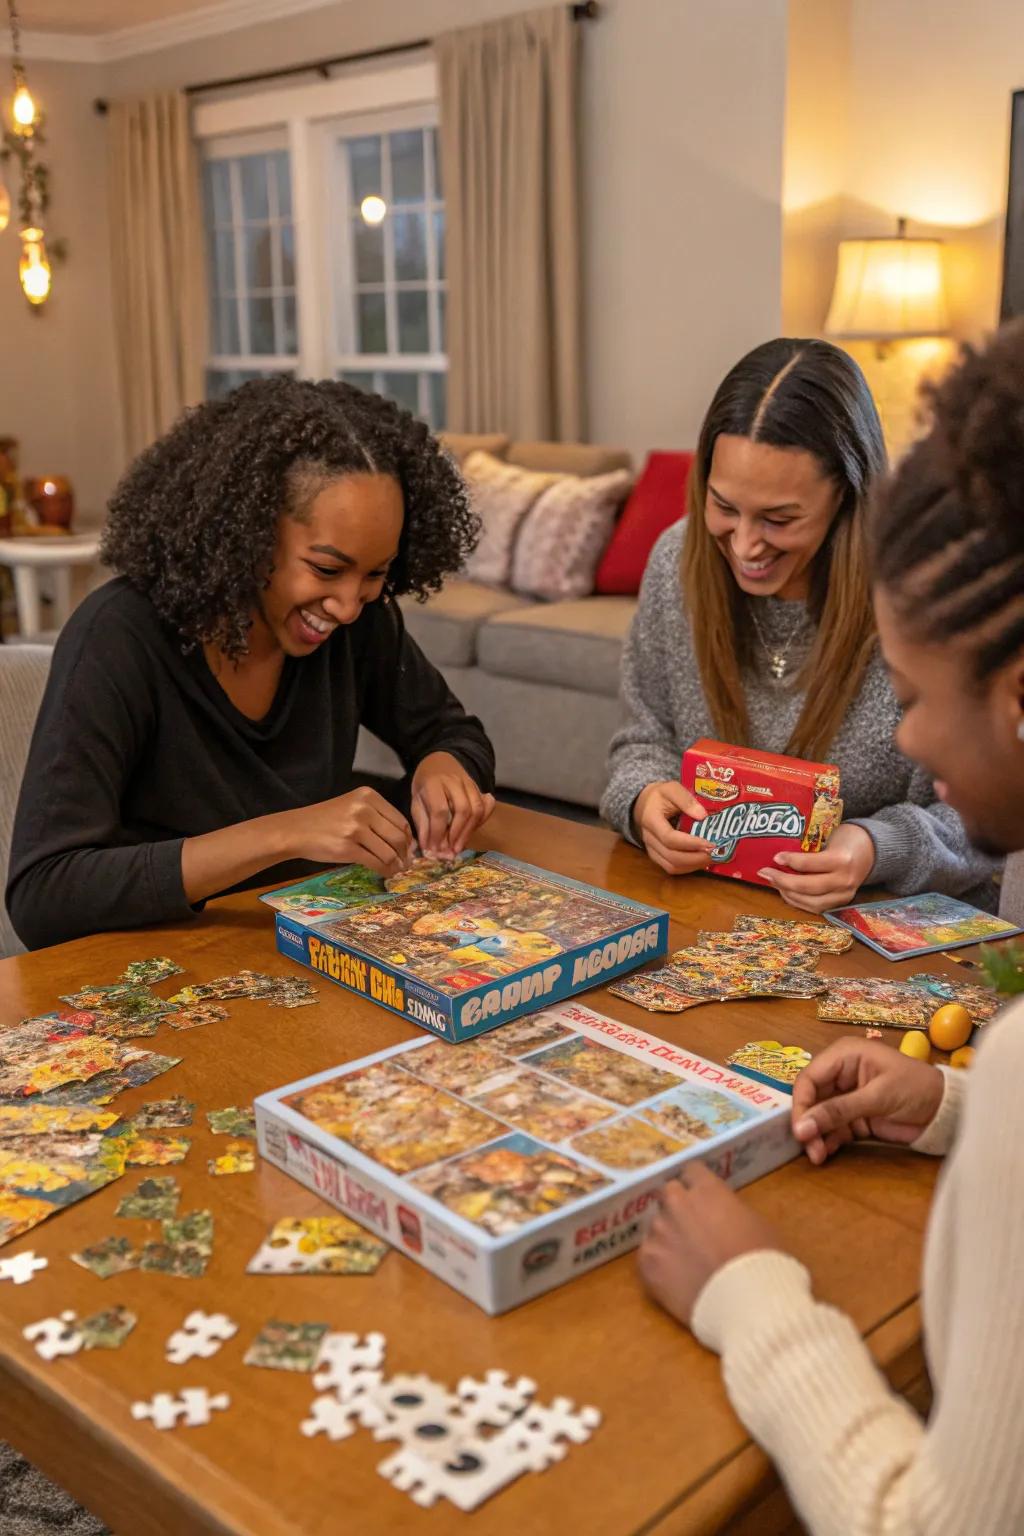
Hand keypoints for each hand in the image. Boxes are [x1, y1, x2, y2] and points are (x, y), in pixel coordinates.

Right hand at [278, 787, 413, 874]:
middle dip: (405, 853)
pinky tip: (386, 873)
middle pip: (398, 836)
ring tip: (397, 869)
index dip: (408, 838)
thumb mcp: (352, 807)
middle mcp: (364, 809)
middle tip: (406, 863)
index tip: (408, 849)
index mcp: (368, 796)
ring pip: (389, 851)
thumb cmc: (325, 820)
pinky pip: (376, 862)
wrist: (295, 830)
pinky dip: (385, 870)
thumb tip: (405, 841)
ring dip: (397, 864)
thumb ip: (377, 817)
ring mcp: (356, 828)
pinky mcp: (348, 848)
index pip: (400, 820)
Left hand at [411, 752, 494, 857]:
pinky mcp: (479, 788)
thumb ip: (423, 824)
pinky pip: (487, 805)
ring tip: (459, 846)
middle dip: (457, 834)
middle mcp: (454, 781)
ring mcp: (469, 783)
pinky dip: (482, 820)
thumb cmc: (424, 784)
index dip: (438, 832)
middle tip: (450, 851)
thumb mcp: (416, 802)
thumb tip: (429, 849)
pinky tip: (472, 830)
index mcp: (434, 783)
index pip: (440, 810)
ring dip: (469, 831)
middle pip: (463, 809)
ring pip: (477, 808)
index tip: (435, 849)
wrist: (438, 761)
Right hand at [632, 781, 715, 875]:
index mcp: (651, 820)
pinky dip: (687, 868)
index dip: (691, 844)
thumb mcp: (672, 789)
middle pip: (672, 857)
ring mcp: (651, 850)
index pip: (670, 838)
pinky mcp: (656, 856)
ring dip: (693, 866)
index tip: (710, 843)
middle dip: (696, 858)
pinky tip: (700, 861)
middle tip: (715, 853)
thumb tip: (703, 816)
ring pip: (671, 867)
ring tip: (710, 858)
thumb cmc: (659, 796)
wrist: (643, 804)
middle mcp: (649, 839)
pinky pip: (671, 868)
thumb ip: (686, 800)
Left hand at [638, 1163, 785, 1327]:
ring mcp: (658, 1232)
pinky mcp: (646, 1262)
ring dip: (668, 1234)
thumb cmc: (762, 1262)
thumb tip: (723, 1214)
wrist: (746, 1302)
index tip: (702, 1196)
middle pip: (668, 1192)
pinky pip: (647, 1253)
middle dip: (678, 1205)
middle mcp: (676, 1204)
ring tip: (684, 1258)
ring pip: (656, 1224)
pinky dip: (659, 1261)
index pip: (691, 1170)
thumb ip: (732, 1209)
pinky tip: (674, 1276)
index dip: (697, 1183)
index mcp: (706, 1189)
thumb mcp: (757, 1224)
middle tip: (693, 1226)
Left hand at [757, 823, 874, 913]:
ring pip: (810, 902)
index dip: (791, 861)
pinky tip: (786, 892)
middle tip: (765, 872)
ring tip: (774, 882)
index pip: (811, 864)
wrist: (872, 850)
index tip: (775, 857)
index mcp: (842, 860)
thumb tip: (779, 856)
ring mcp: (844, 894)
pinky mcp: (842, 903)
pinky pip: (816, 907)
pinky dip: (798, 901)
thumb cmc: (847, 839)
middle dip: (782, 881)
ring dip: (787, 894)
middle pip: (808, 887)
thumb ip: (810, 848)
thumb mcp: (831, 836)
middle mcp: (844, 880)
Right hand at [791, 1038, 944, 1165]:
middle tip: (808, 1147)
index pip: (809, 1078)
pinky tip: (827, 1153)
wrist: (948, 1111)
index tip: (800, 1129)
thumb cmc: (916, 1089)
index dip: (801, 1103)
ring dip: (817, 1136)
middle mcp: (841, 1073)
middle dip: (808, 1123)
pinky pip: (834, 1129)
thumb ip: (839, 1111)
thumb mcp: (877, 1097)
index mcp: (844, 1055)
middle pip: (812, 1099)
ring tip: (817, 1156)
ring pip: (820, 1117)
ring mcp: (848, 1096)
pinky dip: (829, 1141)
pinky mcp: (856, 1117)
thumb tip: (802, 1127)